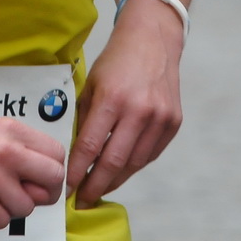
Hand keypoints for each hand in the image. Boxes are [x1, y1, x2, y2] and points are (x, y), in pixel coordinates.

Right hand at [0, 118, 65, 228]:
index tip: (42, 182)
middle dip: (44, 194)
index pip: (57, 154)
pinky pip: (3, 221)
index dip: (53, 173)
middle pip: (53, 180)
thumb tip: (48, 181)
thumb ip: (20, 152)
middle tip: (26, 197)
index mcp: (11, 130)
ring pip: (26, 207)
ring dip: (11, 210)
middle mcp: (4, 149)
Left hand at [68, 4, 183, 207]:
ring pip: (134, 164)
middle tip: (82, 200)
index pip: (89, 147)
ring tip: (99, 189)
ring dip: (115, 181)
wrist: (153, 40)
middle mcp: (139, 110)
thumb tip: (75, 158)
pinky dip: (133, 165)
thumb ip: (85, 120)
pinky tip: (120, 170)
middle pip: (113, 162)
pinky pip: (150, 154)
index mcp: (112, 99)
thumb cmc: (116, 62)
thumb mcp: (92, 85)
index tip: (67, 187)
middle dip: (95, 186)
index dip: (77, 172)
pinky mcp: (173, 122)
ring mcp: (160, 117)